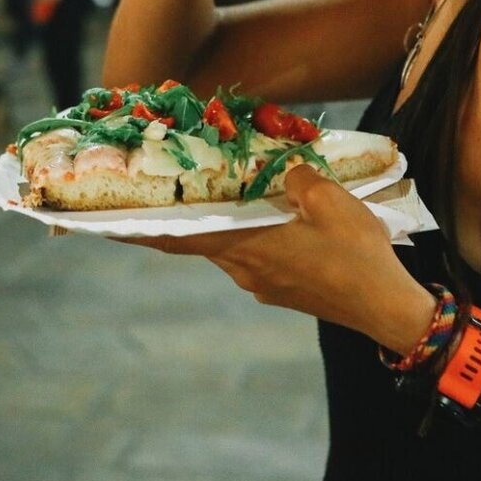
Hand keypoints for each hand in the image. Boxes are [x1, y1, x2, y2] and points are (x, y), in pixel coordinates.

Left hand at [132, 165, 429, 344]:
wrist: (385, 309)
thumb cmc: (358, 256)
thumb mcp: (332, 201)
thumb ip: (298, 178)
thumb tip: (284, 170)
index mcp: (246, 246)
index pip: (175, 237)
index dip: (134, 230)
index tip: (95, 225)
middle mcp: (242, 268)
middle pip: (195, 237)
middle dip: (172, 215)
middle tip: (144, 192)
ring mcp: (260, 281)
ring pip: (225, 243)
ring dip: (215, 221)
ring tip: (212, 190)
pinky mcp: (279, 287)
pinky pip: (250, 253)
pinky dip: (244, 232)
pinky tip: (264, 213)